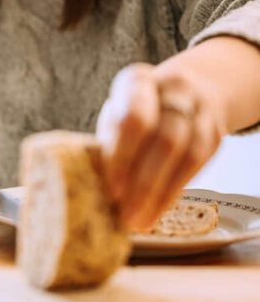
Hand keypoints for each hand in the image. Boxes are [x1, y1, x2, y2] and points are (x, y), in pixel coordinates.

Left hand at [96, 63, 227, 229]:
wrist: (190, 89)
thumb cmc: (138, 111)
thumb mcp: (116, 116)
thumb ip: (106, 145)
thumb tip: (87, 189)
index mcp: (137, 82)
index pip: (134, 120)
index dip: (123, 157)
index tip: (112, 190)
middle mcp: (173, 90)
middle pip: (164, 139)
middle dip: (143, 182)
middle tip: (125, 214)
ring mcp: (199, 110)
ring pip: (186, 154)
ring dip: (160, 192)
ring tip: (139, 220)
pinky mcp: (214, 132)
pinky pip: (198, 164)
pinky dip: (174, 190)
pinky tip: (157, 209)